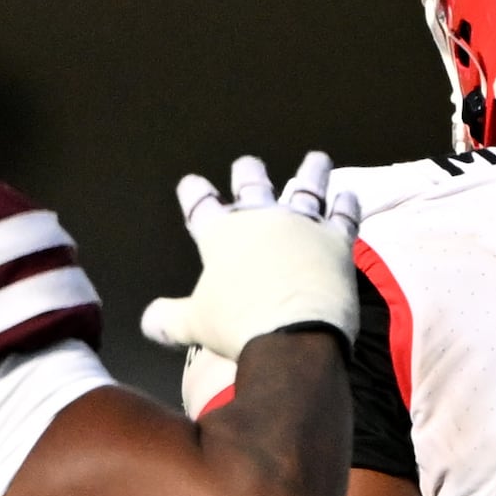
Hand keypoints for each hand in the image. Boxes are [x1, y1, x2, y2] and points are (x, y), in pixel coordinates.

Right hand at [139, 153, 361, 371]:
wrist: (291, 336)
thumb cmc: (235, 325)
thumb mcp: (192, 324)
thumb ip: (169, 318)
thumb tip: (148, 321)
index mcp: (220, 234)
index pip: (201, 206)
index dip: (194, 193)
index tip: (191, 183)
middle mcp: (261, 220)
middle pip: (253, 186)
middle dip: (247, 172)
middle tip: (247, 163)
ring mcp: (302, 225)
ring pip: (307, 189)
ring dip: (311, 173)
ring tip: (317, 159)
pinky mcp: (336, 241)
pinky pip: (343, 216)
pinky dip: (346, 204)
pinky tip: (347, 194)